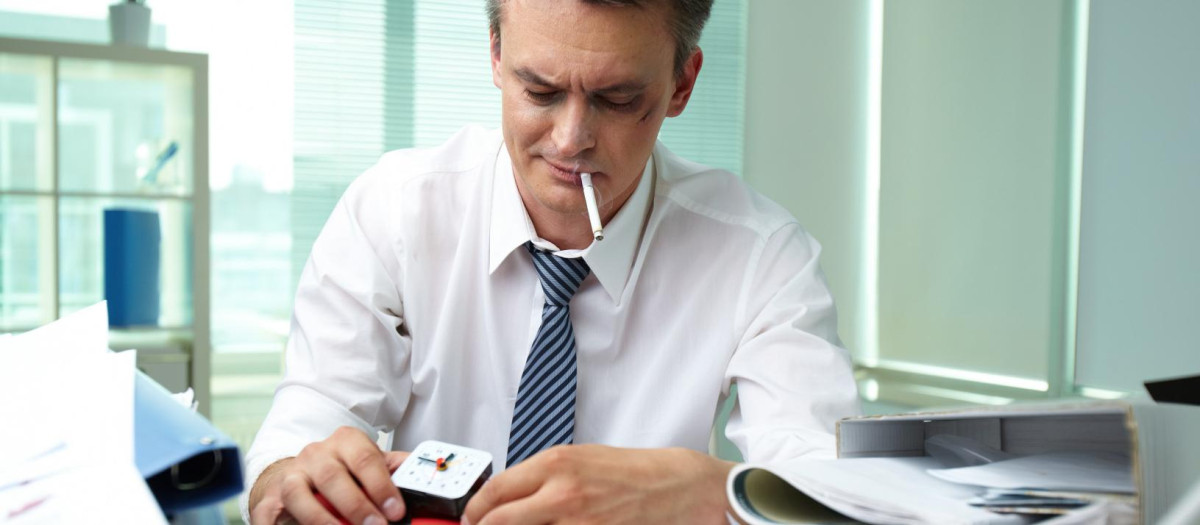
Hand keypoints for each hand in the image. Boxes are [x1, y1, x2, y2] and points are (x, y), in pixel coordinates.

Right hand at [248, 426, 409, 524]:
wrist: (305, 472)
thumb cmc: (346, 470)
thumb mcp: (372, 464)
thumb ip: (396, 471)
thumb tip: (428, 482)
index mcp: (347, 441)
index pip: (366, 459)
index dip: (381, 487)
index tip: (395, 511)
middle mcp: (317, 453)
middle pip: (333, 477)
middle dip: (356, 506)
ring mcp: (292, 474)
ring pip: (300, 494)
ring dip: (323, 519)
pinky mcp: (272, 497)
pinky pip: (276, 513)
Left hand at [462, 445, 734, 524]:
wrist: (678, 486)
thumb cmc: (633, 471)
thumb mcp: (581, 459)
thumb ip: (542, 476)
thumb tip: (508, 497)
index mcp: (556, 464)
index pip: (495, 492)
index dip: (475, 510)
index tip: (472, 517)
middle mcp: (562, 493)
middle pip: (499, 521)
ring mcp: (577, 522)